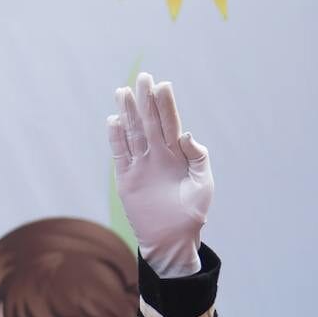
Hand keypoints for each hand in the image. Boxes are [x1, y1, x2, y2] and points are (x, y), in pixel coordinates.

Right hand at [108, 72, 212, 277]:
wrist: (172, 239)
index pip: (170, 122)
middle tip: (142, 77)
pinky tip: (114, 121)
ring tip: (123, 92)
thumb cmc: (192, 213)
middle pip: (149, 122)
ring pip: (132, 134)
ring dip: (128, 113)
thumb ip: (198, 157)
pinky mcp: (126, 179)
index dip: (166, 104)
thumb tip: (186, 135)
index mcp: (177, 154)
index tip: (163, 85)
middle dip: (146, 100)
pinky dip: (116, 139)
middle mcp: (157, 156)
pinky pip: (119, 155)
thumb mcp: (203, 183)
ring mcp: (141, 166)